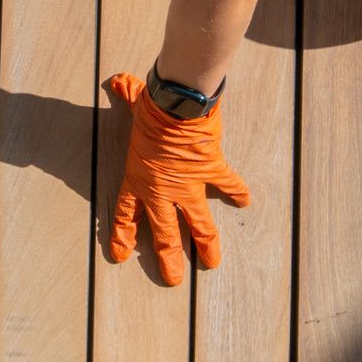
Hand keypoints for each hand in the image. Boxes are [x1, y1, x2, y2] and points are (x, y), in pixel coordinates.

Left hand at [106, 71, 249, 284]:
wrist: (177, 106)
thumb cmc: (151, 107)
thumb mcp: (134, 104)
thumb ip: (126, 95)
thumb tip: (116, 80)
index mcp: (139, 180)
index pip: (126, 215)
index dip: (123, 237)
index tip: (121, 256)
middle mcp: (162, 191)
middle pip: (166, 235)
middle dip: (169, 261)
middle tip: (173, 280)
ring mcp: (189, 186)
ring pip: (199, 226)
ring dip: (207, 247)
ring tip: (211, 264)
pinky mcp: (212, 173)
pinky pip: (228, 186)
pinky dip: (238, 192)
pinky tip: (245, 202)